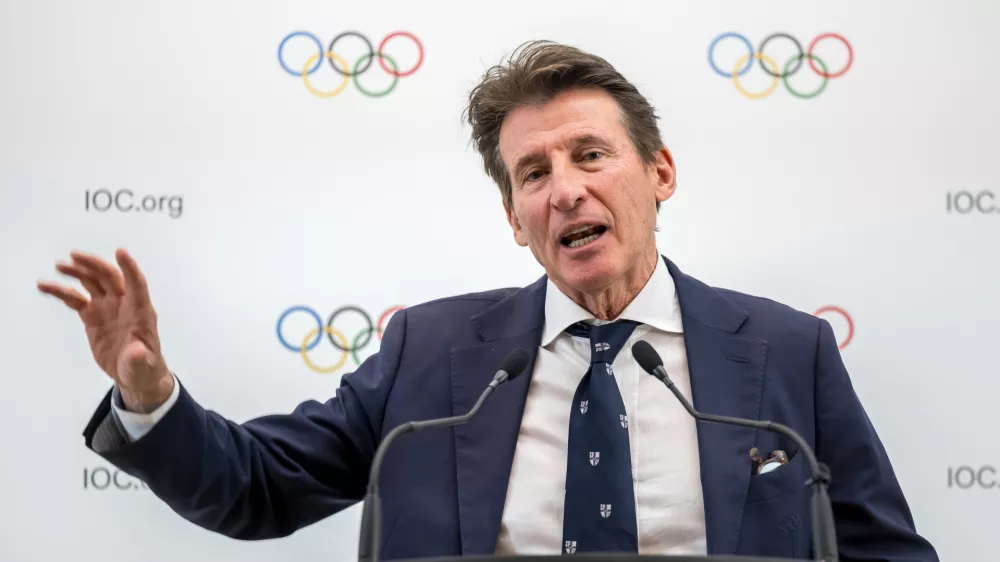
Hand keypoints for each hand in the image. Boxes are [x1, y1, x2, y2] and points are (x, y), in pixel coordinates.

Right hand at [37, 248, 173, 411]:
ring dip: (77, 272)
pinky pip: (76, 299)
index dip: (130, 268)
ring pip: (91, 283)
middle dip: (94, 265)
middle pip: (109, 277)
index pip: (137, 284)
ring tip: (59, 266)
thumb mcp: (142, 365)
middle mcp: (124, 304)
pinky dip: (62, 292)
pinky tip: (46, 287)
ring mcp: (107, 308)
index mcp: (140, 311)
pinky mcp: (93, 316)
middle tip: (74, 256)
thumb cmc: (144, 368)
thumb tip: (136, 352)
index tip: (120, 252)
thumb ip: (138, 358)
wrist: (134, 374)